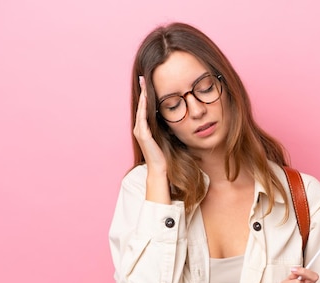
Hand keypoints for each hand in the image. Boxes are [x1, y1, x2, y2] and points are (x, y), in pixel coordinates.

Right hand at [134, 76, 169, 202]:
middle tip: (143, 77)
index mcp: (145, 128)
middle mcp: (140, 128)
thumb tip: (179, 114)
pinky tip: (146, 97)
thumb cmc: (167, 154)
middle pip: (141, 105)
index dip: (146, 95)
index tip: (148, 82)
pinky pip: (143, 117)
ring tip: (143, 83)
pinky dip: (144, 106)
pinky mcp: (143, 134)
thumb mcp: (168, 135)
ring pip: (141, 109)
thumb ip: (169, 125)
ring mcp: (140, 131)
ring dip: (142, 95)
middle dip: (142, 91)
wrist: (161, 168)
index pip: (146, 108)